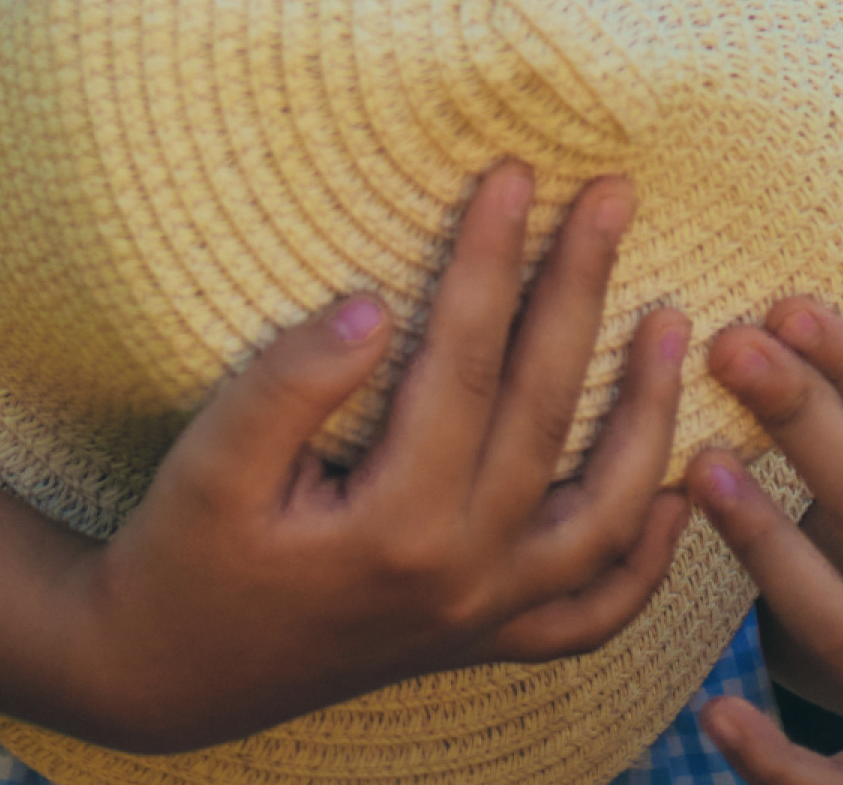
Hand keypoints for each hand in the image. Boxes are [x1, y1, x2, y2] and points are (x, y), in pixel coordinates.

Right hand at [57, 161, 692, 751]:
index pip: (464, 361)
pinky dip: (643, 561)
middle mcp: (462, 575)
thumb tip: (371, 306)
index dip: (489, 258)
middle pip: (546, 411)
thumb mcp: (211, 459)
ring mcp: (482, 615)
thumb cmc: (184, 553)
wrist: (169, 671)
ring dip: (647, 414)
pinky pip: (590, 613)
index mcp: (396, 525)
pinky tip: (673, 495)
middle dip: (580, 288)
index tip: (511, 172)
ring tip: (672, 319)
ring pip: (601, 516)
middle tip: (612, 193)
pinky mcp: (482, 638)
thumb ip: (290, 381)